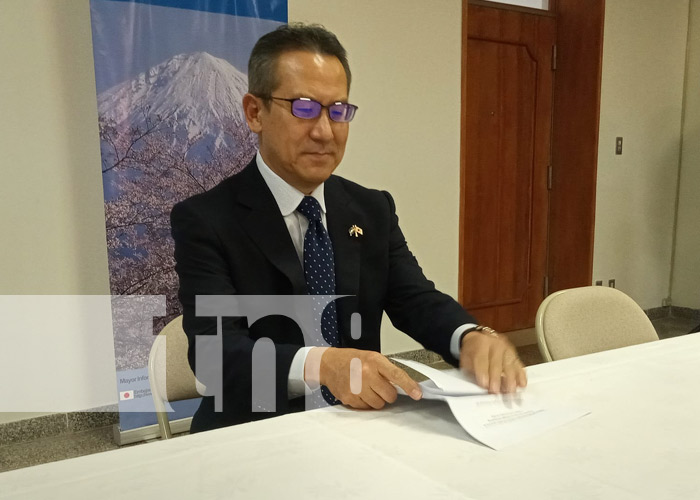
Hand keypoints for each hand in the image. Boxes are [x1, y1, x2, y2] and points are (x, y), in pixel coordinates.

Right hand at [306, 347, 421, 408]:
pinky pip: (366, 408)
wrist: (329, 364)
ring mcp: (357, 387)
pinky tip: (358, 392)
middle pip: (390, 395)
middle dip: (387, 393)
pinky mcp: (349, 398)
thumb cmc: (352, 360)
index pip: (396, 375)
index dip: (409, 385)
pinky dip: (365, 402)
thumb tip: (404, 387)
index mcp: (374, 361)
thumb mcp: (371, 357)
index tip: (417, 394)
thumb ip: (386, 370)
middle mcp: (366, 373)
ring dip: (376, 399)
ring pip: (379, 404)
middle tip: (378, 386)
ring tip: (366, 388)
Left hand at [459, 330, 526, 393]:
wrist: (480, 338)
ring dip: (511, 379)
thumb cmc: (472, 351)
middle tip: (496, 391)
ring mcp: (507, 348)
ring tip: (510, 391)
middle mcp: (496, 344)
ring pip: (510, 364)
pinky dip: (521, 375)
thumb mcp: (466, 358)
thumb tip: (480, 384)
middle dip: (496, 378)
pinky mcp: (515, 354)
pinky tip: (521, 384)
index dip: (483, 373)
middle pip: (496, 362)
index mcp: (481, 343)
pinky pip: (519, 364)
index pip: (481, 359)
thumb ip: (471, 370)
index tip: (484, 385)